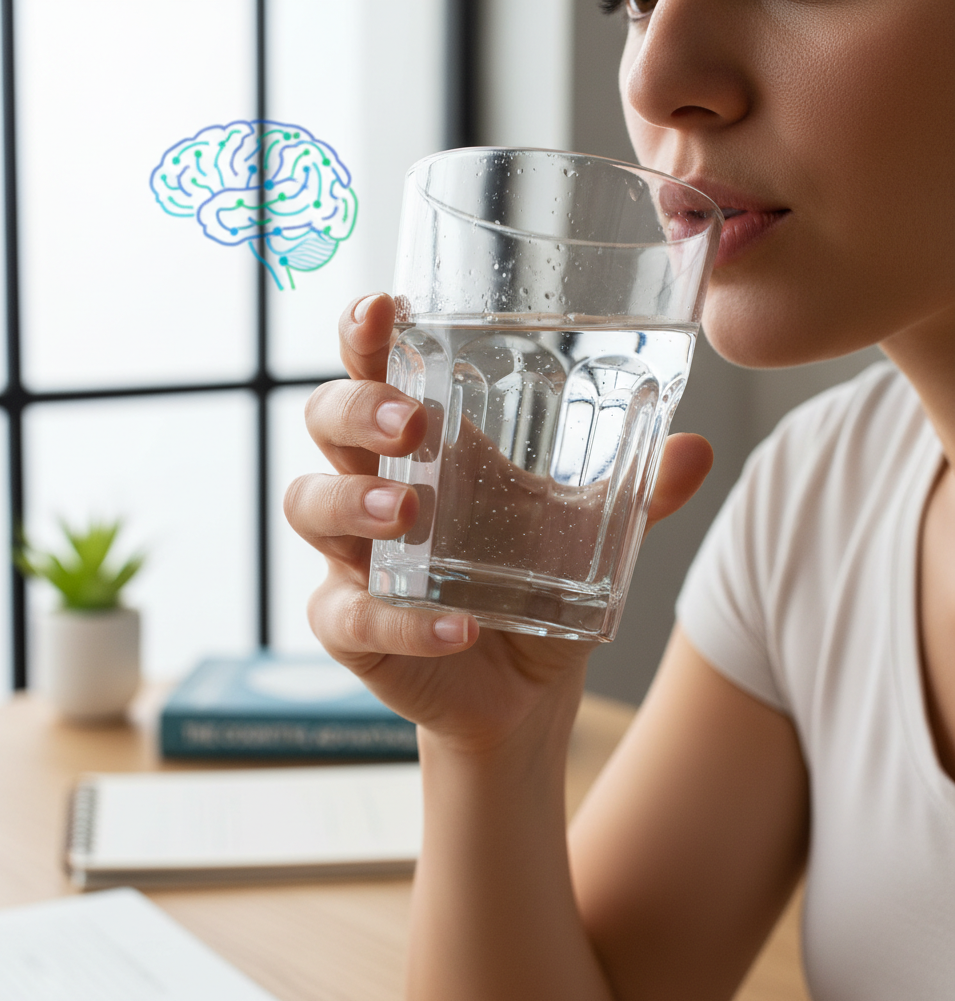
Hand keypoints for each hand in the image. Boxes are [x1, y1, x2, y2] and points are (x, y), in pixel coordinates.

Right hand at [284, 293, 713, 750]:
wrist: (523, 687)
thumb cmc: (532, 583)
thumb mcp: (585, 534)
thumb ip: (634, 493)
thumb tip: (699, 449)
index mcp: (424, 448)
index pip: (375, 370)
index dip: (365, 334)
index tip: (386, 306)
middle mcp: (373, 488)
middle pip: (325, 423)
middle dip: (356, 411)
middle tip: (411, 424)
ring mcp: (353, 557)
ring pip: (309, 507)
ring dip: (354, 503)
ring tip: (408, 513)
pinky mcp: (351, 627)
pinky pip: (352, 616)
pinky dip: (403, 623)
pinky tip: (459, 630)